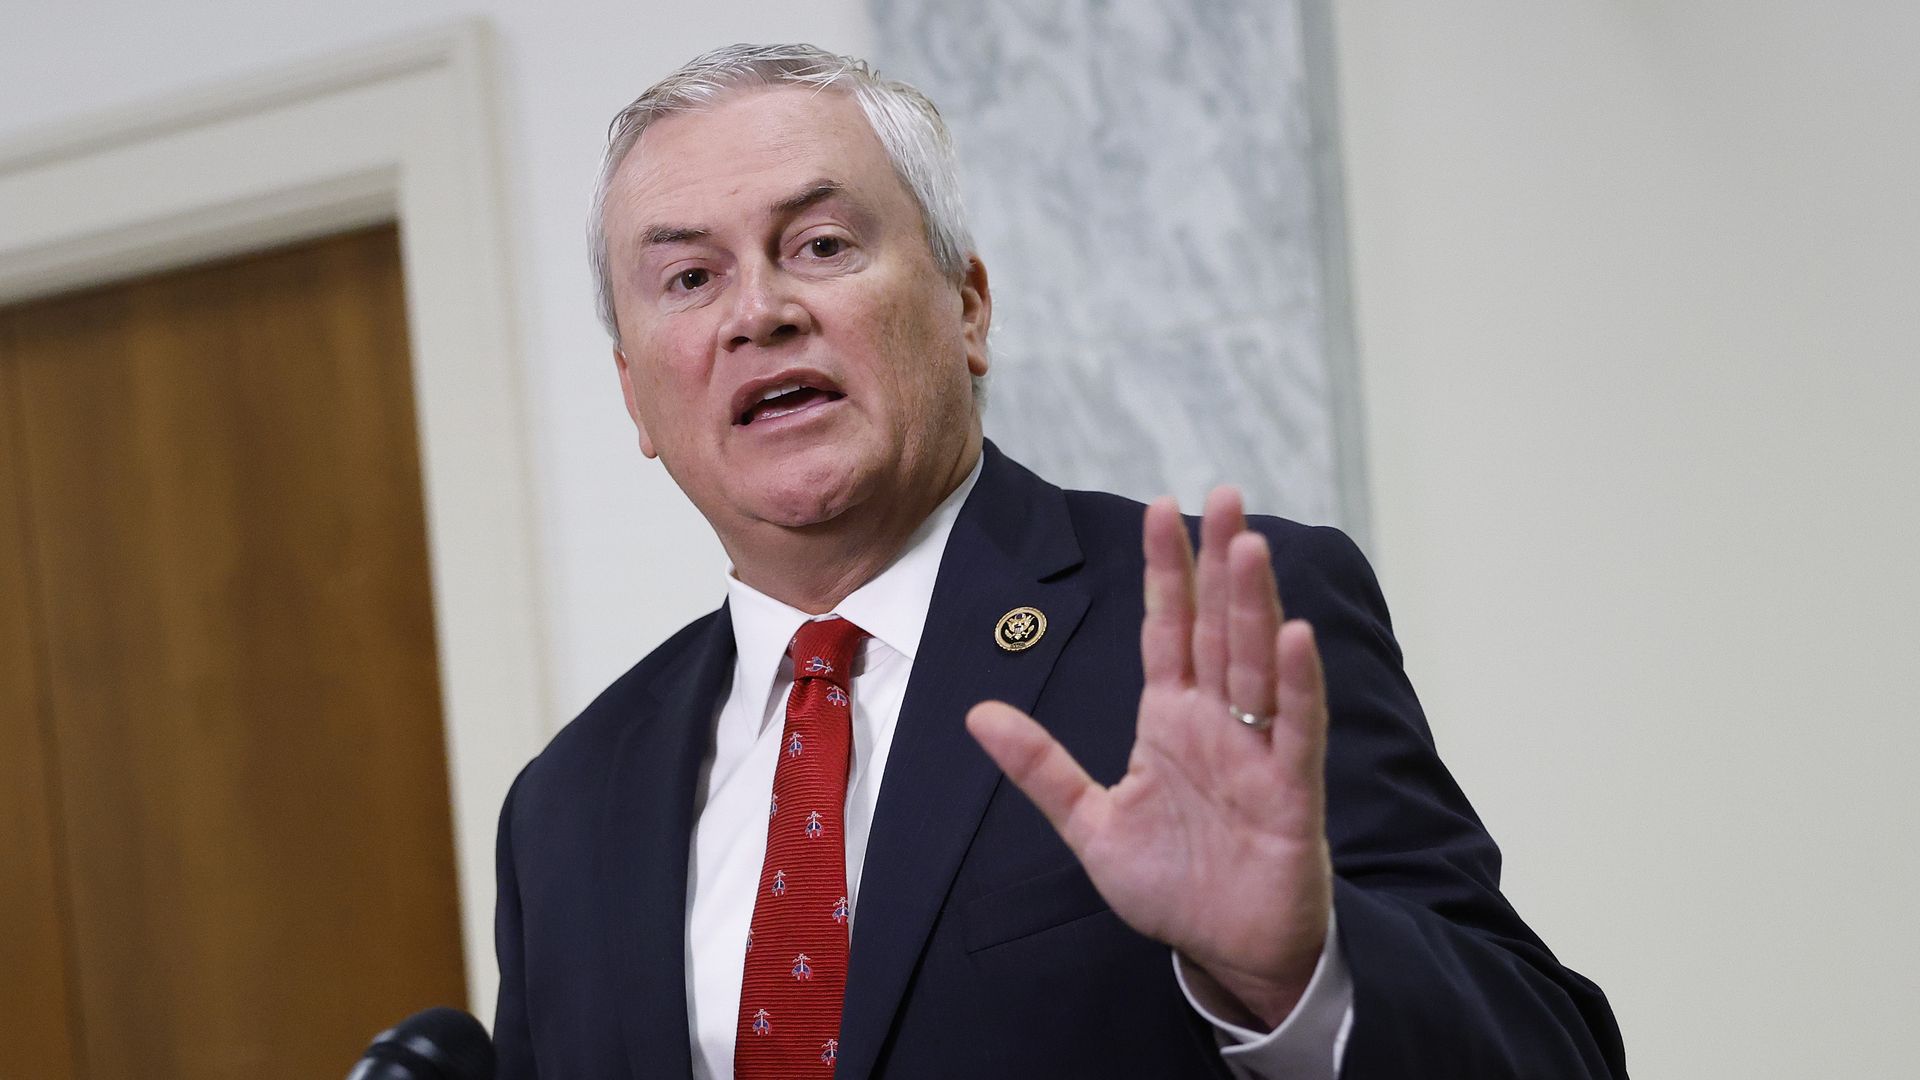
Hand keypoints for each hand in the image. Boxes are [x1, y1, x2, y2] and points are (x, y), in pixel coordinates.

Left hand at [966, 487, 1332, 1029]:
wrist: (1228, 951)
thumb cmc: (1172, 885)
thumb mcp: (1090, 824)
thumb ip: (1040, 768)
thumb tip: (976, 715)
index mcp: (1170, 720)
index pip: (1168, 630)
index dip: (1165, 571)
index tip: (1159, 507)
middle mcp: (1217, 723)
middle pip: (1218, 627)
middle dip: (1220, 562)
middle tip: (1226, 494)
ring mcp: (1257, 752)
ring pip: (1256, 663)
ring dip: (1254, 605)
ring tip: (1250, 545)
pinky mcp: (1291, 791)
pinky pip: (1296, 728)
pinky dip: (1296, 684)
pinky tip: (1294, 636)